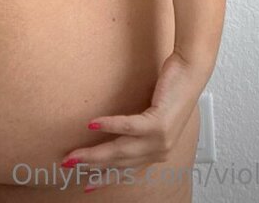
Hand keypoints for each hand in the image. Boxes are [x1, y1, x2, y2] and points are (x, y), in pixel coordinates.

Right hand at [59, 50, 204, 192]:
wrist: (190, 73)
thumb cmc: (172, 90)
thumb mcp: (156, 115)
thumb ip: (140, 127)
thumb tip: (117, 128)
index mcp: (157, 151)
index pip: (127, 169)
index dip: (105, 177)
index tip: (87, 184)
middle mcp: (159, 151)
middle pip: (119, 162)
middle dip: (92, 165)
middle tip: (68, 165)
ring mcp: (160, 140)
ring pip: (120, 150)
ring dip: (94, 153)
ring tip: (74, 154)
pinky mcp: (158, 123)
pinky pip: (128, 127)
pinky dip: (109, 126)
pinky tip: (92, 124)